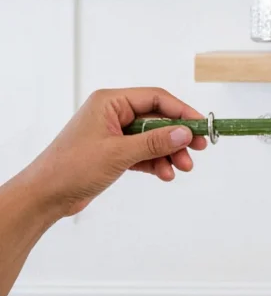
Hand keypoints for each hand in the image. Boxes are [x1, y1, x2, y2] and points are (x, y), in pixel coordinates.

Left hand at [24, 88, 206, 218]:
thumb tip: (185, 132)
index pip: (155, 99)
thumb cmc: (71, 168)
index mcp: (110, 102)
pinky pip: (143, 153)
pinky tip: (166, 174)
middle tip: (198, 149)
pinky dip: (156, 163)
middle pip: (157, 119)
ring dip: (169, 153)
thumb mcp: (119, 154)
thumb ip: (155, 142)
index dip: (181, 111)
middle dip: (177, 137)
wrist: (44, 197)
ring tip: (182, 168)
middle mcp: (113, 114)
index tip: (201, 125)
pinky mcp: (114, 153)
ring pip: (153, 138)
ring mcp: (113, 134)